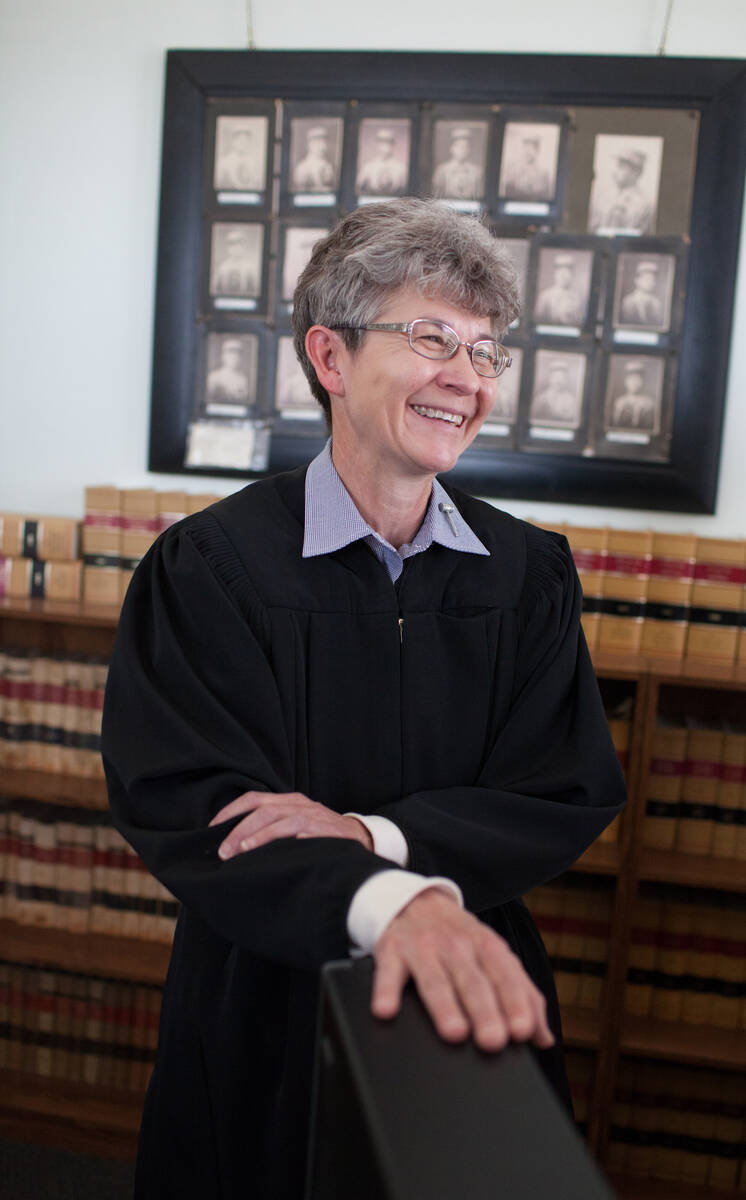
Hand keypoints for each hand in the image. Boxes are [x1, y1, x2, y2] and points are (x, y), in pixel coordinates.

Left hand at [209, 790, 372, 858]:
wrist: (361, 837)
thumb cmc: (319, 835)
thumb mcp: (294, 825)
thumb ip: (270, 829)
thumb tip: (233, 845)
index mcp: (288, 800)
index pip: (253, 799)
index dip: (230, 812)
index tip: (211, 829)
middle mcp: (299, 804)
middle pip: (263, 810)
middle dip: (239, 829)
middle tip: (223, 851)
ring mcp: (314, 815)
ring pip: (281, 819)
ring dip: (259, 835)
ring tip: (242, 851)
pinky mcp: (328, 830)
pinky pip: (307, 831)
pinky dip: (290, 837)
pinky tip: (279, 849)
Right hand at [372, 889, 554, 1052]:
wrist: (414, 901)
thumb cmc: (459, 940)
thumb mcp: (493, 957)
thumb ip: (522, 995)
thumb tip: (543, 1038)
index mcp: (487, 947)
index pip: (506, 976)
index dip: (515, 1002)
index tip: (522, 1031)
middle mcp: (457, 945)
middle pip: (472, 980)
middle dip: (484, 1010)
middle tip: (493, 1041)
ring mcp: (423, 946)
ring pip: (435, 978)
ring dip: (445, 1006)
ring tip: (454, 1032)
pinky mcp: (391, 950)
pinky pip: (388, 971)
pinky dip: (386, 990)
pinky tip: (386, 1010)